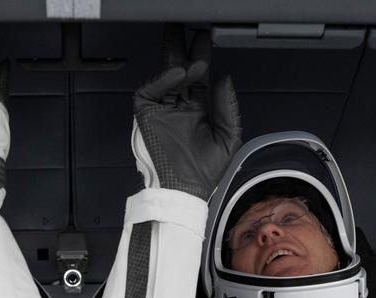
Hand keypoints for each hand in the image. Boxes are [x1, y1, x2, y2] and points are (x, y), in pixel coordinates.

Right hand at [133, 29, 240, 198]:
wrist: (184, 192)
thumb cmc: (203, 173)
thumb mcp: (227, 138)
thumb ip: (228, 108)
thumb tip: (225, 79)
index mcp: (196, 111)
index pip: (198, 77)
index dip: (202, 57)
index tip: (207, 40)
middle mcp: (178, 107)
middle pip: (179, 69)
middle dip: (183, 48)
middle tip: (189, 28)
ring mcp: (162, 110)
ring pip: (165, 76)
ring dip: (177, 61)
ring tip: (194, 56)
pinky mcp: (147, 115)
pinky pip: (151, 90)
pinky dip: (164, 80)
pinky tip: (179, 75)